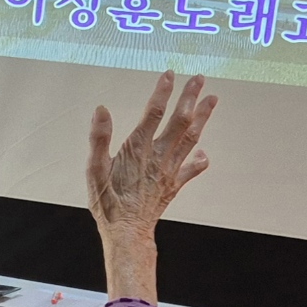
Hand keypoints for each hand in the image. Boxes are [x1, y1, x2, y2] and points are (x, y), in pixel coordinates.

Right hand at [87, 70, 215, 301]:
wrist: (127, 232)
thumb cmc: (107, 203)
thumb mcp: (93, 170)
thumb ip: (99, 138)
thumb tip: (101, 110)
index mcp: (138, 149)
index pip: (153, 113)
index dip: (162, 92)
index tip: (170, 74)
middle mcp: (159, 156)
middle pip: (180, 121)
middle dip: (190, 98)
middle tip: (199, 78)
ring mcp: (170, 170)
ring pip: (191, 138)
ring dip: (203, 117)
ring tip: (212, 99)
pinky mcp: (174, 185)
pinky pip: (191, 168)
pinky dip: (200, 158)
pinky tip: (204, 152)